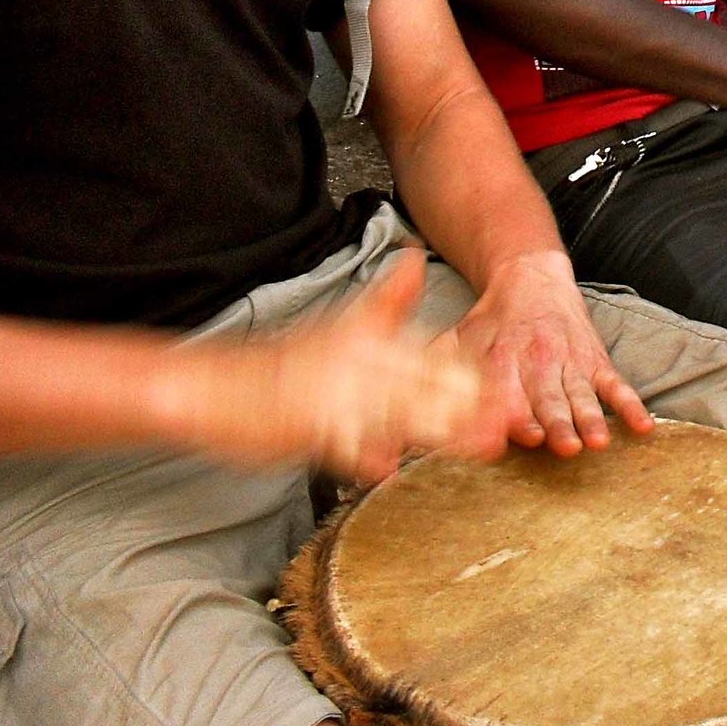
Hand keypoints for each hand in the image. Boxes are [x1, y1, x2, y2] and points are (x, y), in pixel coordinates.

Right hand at [181, 251, 489, 483]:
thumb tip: (415, 258)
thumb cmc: (286, 361)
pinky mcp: (302, 427)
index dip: (472, 377)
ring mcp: (331, 397)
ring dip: (436, 434)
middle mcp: (356, 365)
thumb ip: (387, 301)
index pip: (431, 359)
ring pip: (393, 417)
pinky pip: (339, 443)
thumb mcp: (343, 322)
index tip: (509, 393)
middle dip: (468, 408)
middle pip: (424, 387)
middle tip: (507, 425)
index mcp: (369, 341)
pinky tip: (385, 467)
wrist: (217, 385)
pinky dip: (362, 454)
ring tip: (474, 449)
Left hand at [451, 250, 653, 456]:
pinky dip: (631, 405)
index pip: (512, 391)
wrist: (531, 276)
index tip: (526, 435)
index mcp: (505, 357)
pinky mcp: (595, 360)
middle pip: (550, 397)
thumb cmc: (491, 319)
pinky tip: (642, 426)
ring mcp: (571, 361)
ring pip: (583, 394)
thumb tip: (405, 399)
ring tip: (600, 442)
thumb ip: (439, 366)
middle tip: (564, 446)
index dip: (518, 414)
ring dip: (592, 418)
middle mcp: (540, 360)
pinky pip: (616, 384)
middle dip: (558, 423)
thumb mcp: (459, 336)